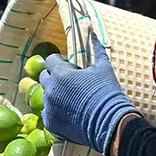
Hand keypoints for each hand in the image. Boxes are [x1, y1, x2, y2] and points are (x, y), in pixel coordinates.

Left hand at [38, 36, 136, 155]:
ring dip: (56, 94)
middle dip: (55, 77)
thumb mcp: (103, 68)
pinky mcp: (50, 123)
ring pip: (46, 95)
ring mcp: (49, 107)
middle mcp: (51, 89)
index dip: (61, 62)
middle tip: (72, 84)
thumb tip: (93, 31)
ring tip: (73, 100)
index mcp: (61, 74)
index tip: (72, 69)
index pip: (50, 60)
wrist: (111, 125)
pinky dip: (56, 112)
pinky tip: (71, 114)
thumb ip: (96, 48)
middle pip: (45, 77)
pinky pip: (48, 112)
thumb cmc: (108, 93)